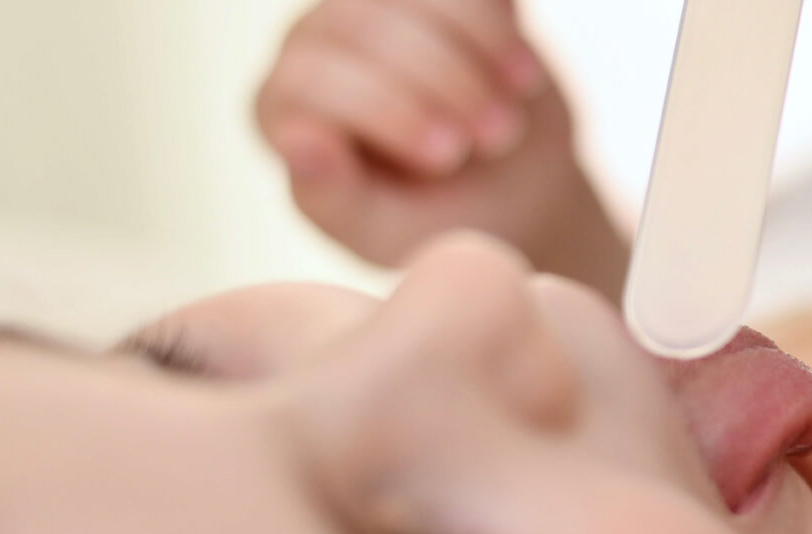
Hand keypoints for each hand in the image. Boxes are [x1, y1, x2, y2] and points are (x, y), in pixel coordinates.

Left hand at [257, 0, 625, 293]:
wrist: (506, 198)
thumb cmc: (434, 223)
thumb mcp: (384, 232)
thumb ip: (334, 199)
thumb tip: (301, 143)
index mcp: (288, 106)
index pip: (310, 77)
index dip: (384, 108)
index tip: (449, 157)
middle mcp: (320, 45)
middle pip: (364, 23)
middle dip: (443, 79)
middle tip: (496, 138)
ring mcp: (376, 10)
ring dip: (481, 49)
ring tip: (512, 116)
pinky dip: (500, 30)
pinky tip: (523, 80)